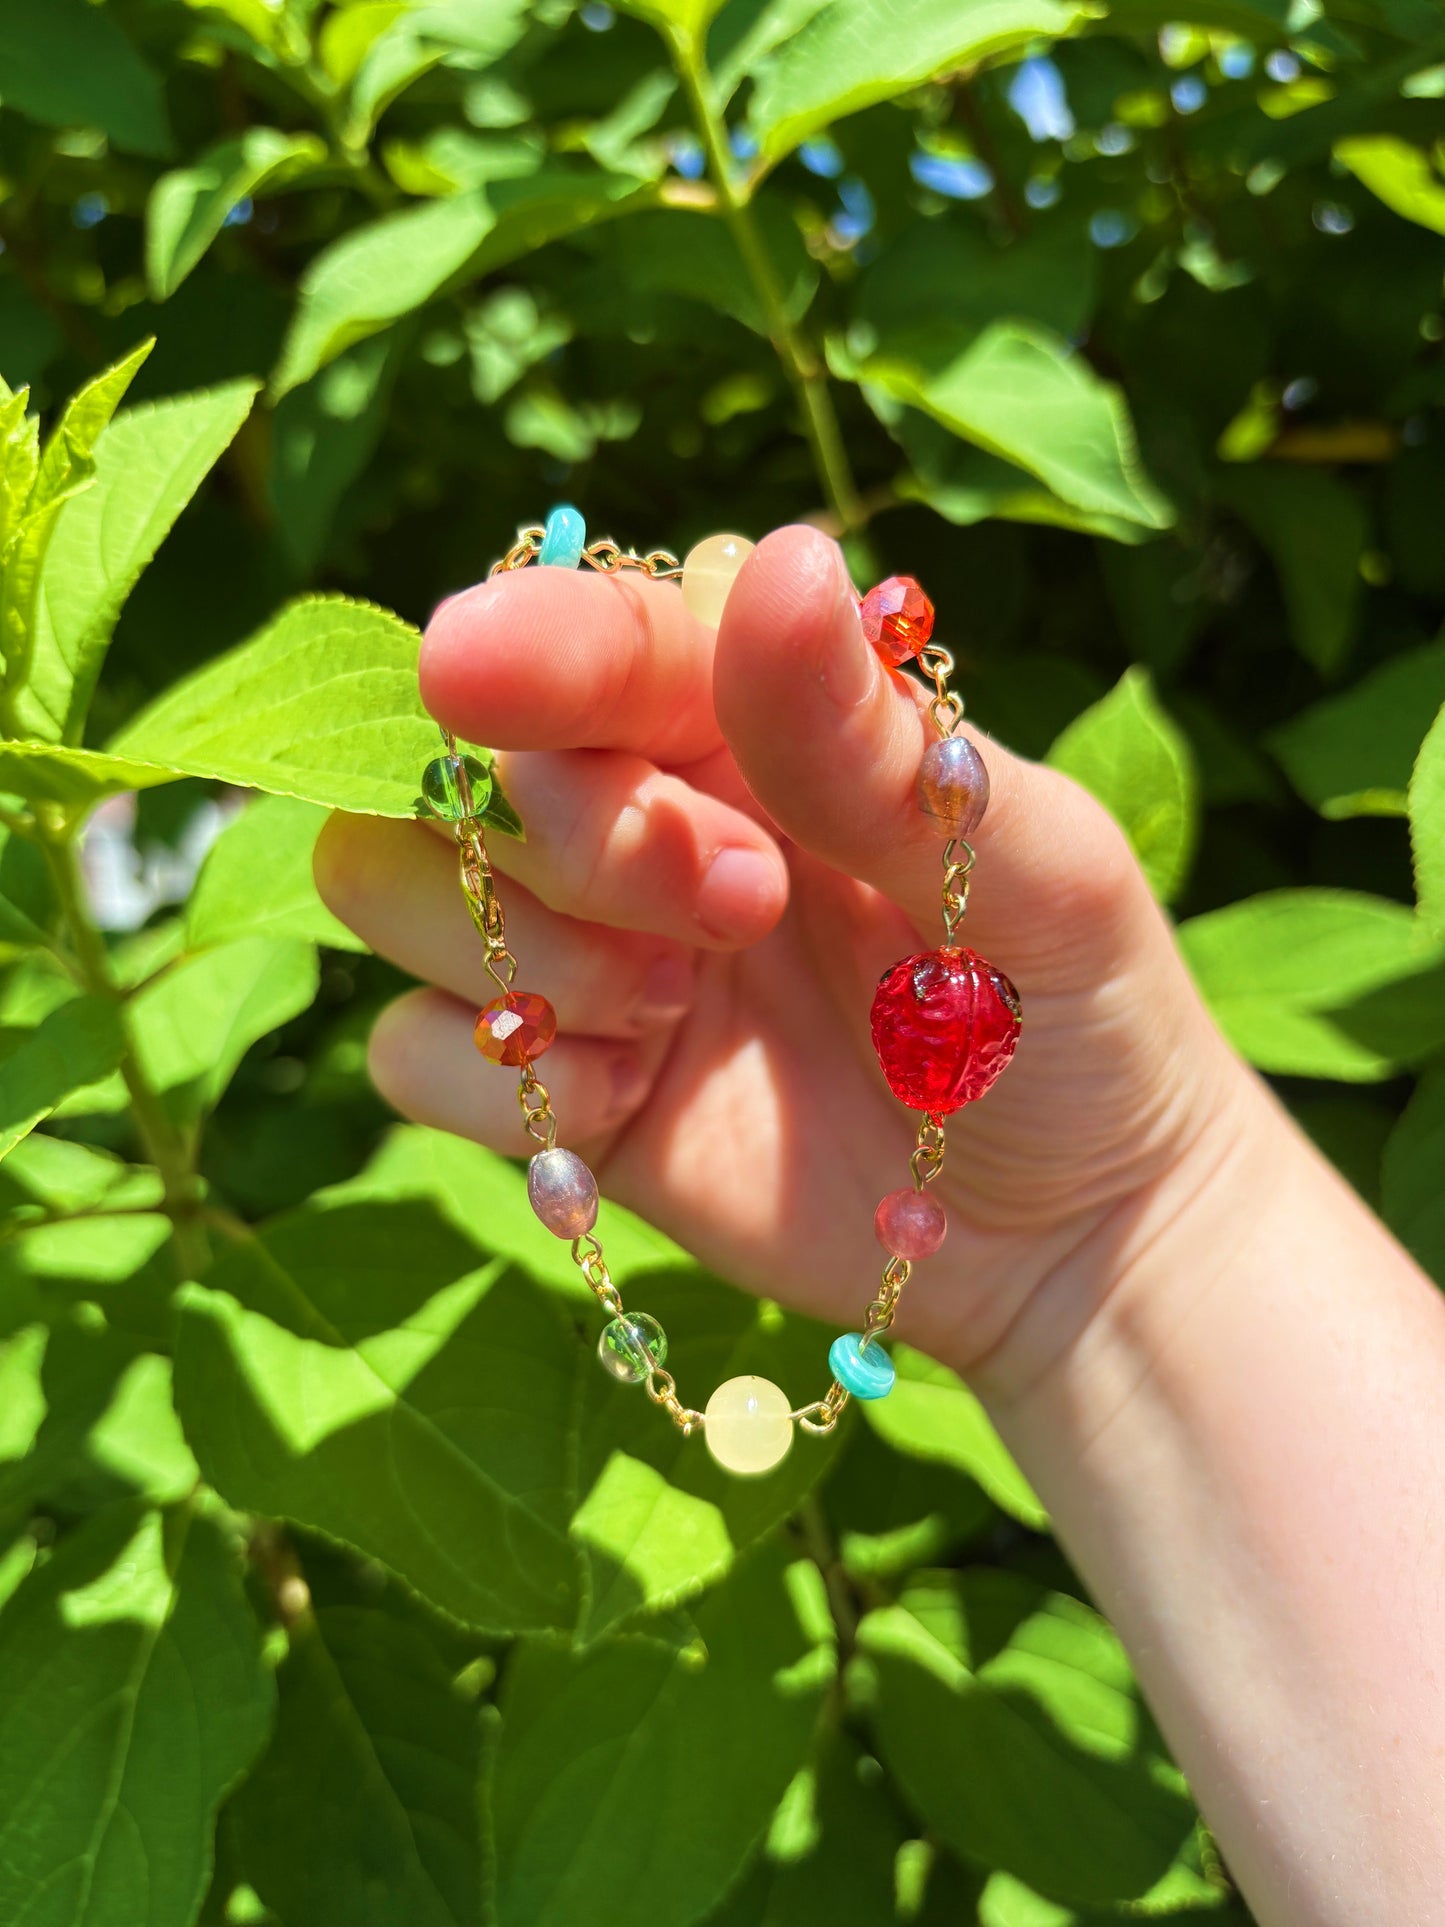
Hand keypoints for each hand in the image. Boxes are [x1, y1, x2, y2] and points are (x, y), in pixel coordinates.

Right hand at [316, 525, 1250, 1391]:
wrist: (1065, 1228)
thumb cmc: (1072, 1015)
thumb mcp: (1036, 873)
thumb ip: (880, 749)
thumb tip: (782, 560)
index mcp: (756, 717)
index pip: (604, 634)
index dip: (537, 643)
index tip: (482, 666)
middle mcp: (643, 811)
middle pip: (464, 757)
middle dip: (577, 833)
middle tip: (746, 906)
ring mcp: (584, 949)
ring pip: (388, 883)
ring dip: (517, 948)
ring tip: (680, 1004)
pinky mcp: (558, 1083)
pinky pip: (412, 1053)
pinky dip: (500, 1082)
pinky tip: (635, 1099)